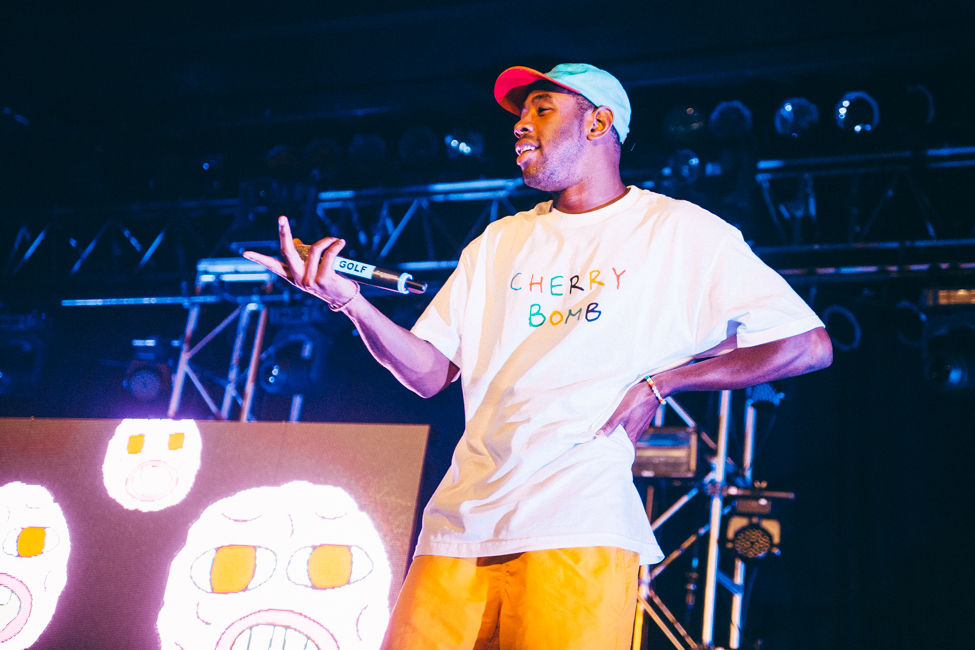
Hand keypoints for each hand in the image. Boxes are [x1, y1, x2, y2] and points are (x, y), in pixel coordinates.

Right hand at [242, 216, 358, 307]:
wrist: (347, 301)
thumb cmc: (332, 283)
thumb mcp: (316, 272)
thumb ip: (306, 259)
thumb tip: (297, 241)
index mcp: (294, 278)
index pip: (273, 266)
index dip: (259, 259)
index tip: (245, 253)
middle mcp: (299, 280)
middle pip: (287, 252)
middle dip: (284, 233)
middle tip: (281, 218)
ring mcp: (310, 281)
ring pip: (314, 250)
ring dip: (327, 241)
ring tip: (336, 241)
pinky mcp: (323, 279)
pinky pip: (328, 255)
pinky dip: (335, 245)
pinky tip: (340, 242)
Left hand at [596, 381, 660, 445]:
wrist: (655, 389)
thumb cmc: (637, 400)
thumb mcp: (621, 412)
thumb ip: (611, 424)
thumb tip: (600, 435)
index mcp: (632, 433)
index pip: (626, 449)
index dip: (618, 451)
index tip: (608, 450)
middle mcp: (638, 432)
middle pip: (627, 442)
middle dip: (617, 442)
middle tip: (607, 441)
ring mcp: (642, 425)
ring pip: (630, 433)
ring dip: (621, 433)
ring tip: (611, 431)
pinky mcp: (643, 418)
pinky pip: (634, 426)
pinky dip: (627, 426)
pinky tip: (622, 420)